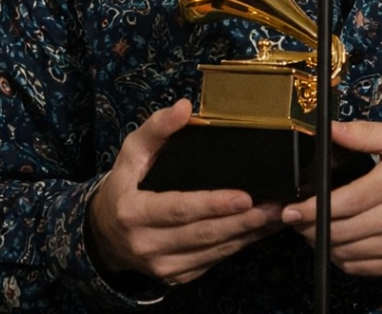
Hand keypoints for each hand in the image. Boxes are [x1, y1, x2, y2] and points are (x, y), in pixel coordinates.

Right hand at [87, 99, 283, 284]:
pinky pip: (212, 261)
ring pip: (212, 251)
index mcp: (133, 212)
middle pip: (202, 234)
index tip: (244, 197)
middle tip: (275, 206)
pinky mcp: (175, 275)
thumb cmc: (125, 184)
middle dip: (242, 221)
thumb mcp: (132, 150)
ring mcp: (162, 265)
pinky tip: (259, 230)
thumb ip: (158, 127)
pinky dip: (238, 245)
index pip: (179, 209)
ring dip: (248, 235)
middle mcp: (146, 243)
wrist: (104, 233)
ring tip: (277, 216)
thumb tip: (184, 106)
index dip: (213, 204)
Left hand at [281, 119, 381, 277]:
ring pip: (347, 253)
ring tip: (311, 229)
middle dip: (309, 228)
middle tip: (294, 219)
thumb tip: (330, 128)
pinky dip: (342, 259)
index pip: (345, 202)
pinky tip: (335, 243)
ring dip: (323, 244)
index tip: (292, 209)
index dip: (312, 208)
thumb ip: (364, 132)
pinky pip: (362, 268)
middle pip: (341, 231)